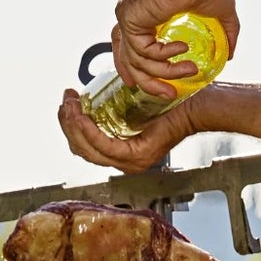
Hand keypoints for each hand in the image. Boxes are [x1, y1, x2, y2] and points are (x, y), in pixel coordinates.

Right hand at [56, 87, 196, 173]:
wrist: (195, 105)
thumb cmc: (171, 102)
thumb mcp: (133, 105)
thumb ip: (113, 109)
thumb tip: (90, 97)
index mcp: (123, 153)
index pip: (86, 147)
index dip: (70, 127)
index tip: (66, 105)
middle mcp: (126, 163)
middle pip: (83, 150)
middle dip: (68, 125)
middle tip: (65, 102)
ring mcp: (131, 163)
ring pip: (90, 150)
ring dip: (74, 127)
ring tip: (70, 106)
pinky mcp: (137, 156)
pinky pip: (105, 146)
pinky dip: (89, 131)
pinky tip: (81, 117)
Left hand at [112, 0, 239, 99]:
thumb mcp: (218, 16)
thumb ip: (222, 36)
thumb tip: (230, 56)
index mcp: (142, 10)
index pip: (127, 43)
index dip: (133, 66)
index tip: (145, 84)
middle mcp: (130, 12)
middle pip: (125, 56)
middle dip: (144, 80)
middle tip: (166, 94)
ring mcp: (126, 13)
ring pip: (136, 60)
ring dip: (165, 72)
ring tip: (190, 69)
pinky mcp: (128, 16)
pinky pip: (142, 51)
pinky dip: (163, 56)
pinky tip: (182, 49)